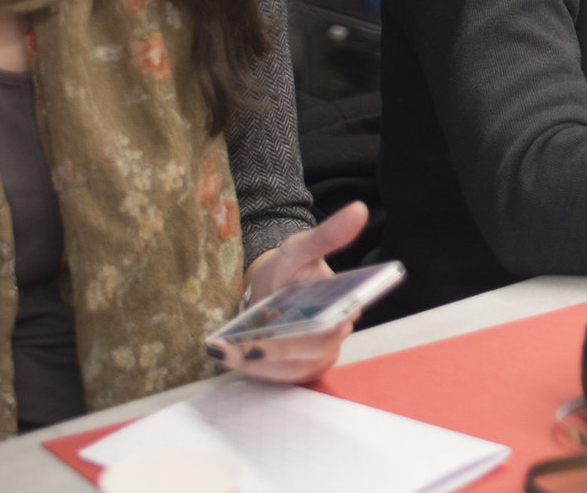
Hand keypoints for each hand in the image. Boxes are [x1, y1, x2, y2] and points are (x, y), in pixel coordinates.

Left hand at [208, 201, 369, 384]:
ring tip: (226, 353)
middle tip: (246, 348)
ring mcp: (318, 356)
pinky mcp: (297, 371)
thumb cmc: (290, 269)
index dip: (319, 330)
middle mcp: (336, 335)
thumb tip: (359, 209)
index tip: (297, 329)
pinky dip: (254, 371)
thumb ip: (327, 235)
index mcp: (347, 304)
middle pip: (313, 349)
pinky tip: (228, 357)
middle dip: (279, 351)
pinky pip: (280, 377)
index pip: (339, 322)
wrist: (271, 288)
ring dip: (260, 365)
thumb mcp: (301, 248)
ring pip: (294, 367)